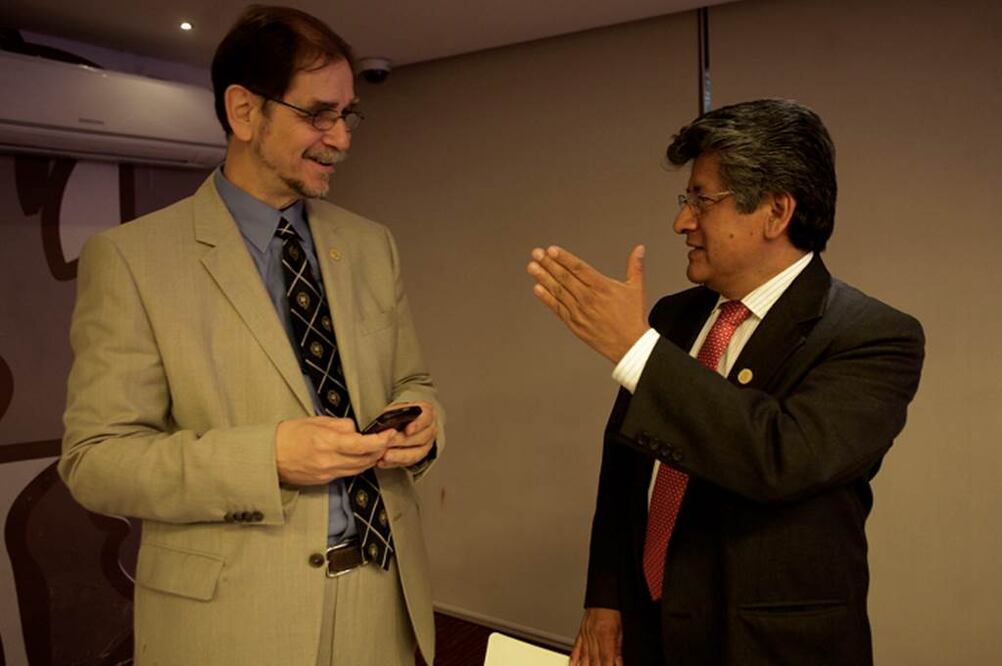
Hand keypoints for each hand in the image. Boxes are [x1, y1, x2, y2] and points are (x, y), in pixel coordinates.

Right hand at [275, 416, 392, 484]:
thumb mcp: (315, 421)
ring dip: (371, 459)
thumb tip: (356, 430)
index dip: (380, 441)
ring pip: (360, 469)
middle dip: (380, 450)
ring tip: (377, 448)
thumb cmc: (288, 435)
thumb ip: (340, 425)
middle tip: (387, 439)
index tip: (389, 434)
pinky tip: (360, 457)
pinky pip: (348, 473)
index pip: (362, 445)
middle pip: (365, 459)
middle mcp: (329, 461)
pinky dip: (358, 465)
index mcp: (327, 442)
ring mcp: (327, 473)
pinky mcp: (324, 481)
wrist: (268, 457)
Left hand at [377, 400, 437, 468]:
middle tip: (388, 442)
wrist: (405, 423)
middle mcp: (430, 429)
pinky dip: (395, 463)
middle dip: (403, 441)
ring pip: (417, 453)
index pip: (426, 418)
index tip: (408, 430)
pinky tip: (384, 462)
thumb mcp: (398, 407)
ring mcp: (427, 444)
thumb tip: (385, 419)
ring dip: (399, 455)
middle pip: (421, 438)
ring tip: (385, 455)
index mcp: (426, 413)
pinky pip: (409, 462)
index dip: (418, 425)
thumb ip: (394, 412)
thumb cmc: (402, 414)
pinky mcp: (419, 456)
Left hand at [527, 245, 648, 363]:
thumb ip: (635, 267)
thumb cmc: (632, 317)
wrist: (629, 345)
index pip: (579, 268)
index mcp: (602, 287)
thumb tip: (639, 249)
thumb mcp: (636, 289)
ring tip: (532, 267)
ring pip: (558, 291)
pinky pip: (558, 308)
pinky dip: (547, 298)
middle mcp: (588, 298)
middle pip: (565, 278)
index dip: (564, 258)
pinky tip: (537, 288)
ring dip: (544, 278)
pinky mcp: (574, 324)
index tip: (551, 250)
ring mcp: (580, 312)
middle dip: (548, 264)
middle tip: (536, 253)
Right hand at [570, 608, 622, 665]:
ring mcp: (586, 636)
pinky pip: (576, 648)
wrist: (602, 599)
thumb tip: (618, 663)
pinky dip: (574, 658)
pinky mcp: (580, 633)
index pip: (607, 660)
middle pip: (594, 662)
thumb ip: (618, 650)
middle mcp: (594, 638)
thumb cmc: (613, 613)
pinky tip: (572, 665)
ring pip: (584, 657)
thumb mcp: (620, 632)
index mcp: (606, 638)